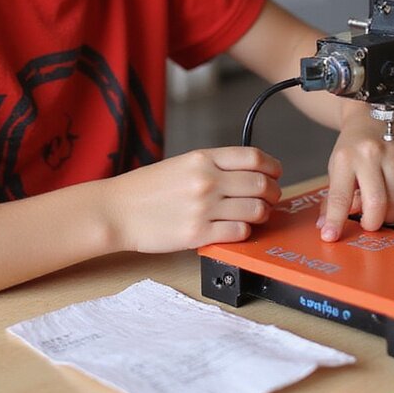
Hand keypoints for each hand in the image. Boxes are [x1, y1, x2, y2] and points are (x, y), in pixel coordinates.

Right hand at [110, 146, 281, 253]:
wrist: (117, 211)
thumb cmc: (147, 188)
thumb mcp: (182, 163)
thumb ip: (214, 165)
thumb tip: (249, 172)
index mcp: (203, 158)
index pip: (254, 157)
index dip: (273, 167)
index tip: (276, 173)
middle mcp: (207, 180)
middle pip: (261, 184)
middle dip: (273, 193)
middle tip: (271, 198)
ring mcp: (203, 208)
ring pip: (255, 210)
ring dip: (262, 214)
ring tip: (256, 215)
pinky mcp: (198, 235)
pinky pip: (239, 233)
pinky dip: (244, 231)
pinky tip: (236, 229)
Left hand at [317, 107, 393, 241]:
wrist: (369, 113)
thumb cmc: (352, 144)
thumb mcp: (336, 167)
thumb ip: (334, 197)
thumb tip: (327, 225)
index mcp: (345, 158)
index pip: (339, 197)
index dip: (336, 221)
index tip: (331, 236)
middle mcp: (369, 153)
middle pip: (376, 203)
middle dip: (372, 222)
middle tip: (369, 223)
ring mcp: (393, 152)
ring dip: (390, 213)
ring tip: (383, 208)